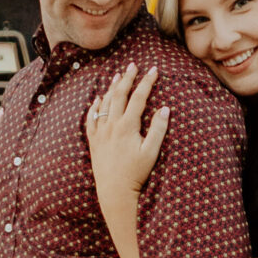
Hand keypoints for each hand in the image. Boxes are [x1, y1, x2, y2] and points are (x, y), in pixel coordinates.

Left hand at [85, 63, 169, 198]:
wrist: (114, 192)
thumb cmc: (136, 174)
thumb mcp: (151, 152)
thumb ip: (158, 129)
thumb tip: (165, 108)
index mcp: (127, 127)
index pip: (138, 98)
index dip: (146, 82)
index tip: (154, 70)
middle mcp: (111, 126)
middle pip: (119, 95)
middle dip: (127, 78)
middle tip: (133, 65)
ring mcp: (100, 133)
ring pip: (105, 104)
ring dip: (112, 88)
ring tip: (117, 76)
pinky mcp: (94, 142)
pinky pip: (91, 119)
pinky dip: (95, 106)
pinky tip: (98, 99)